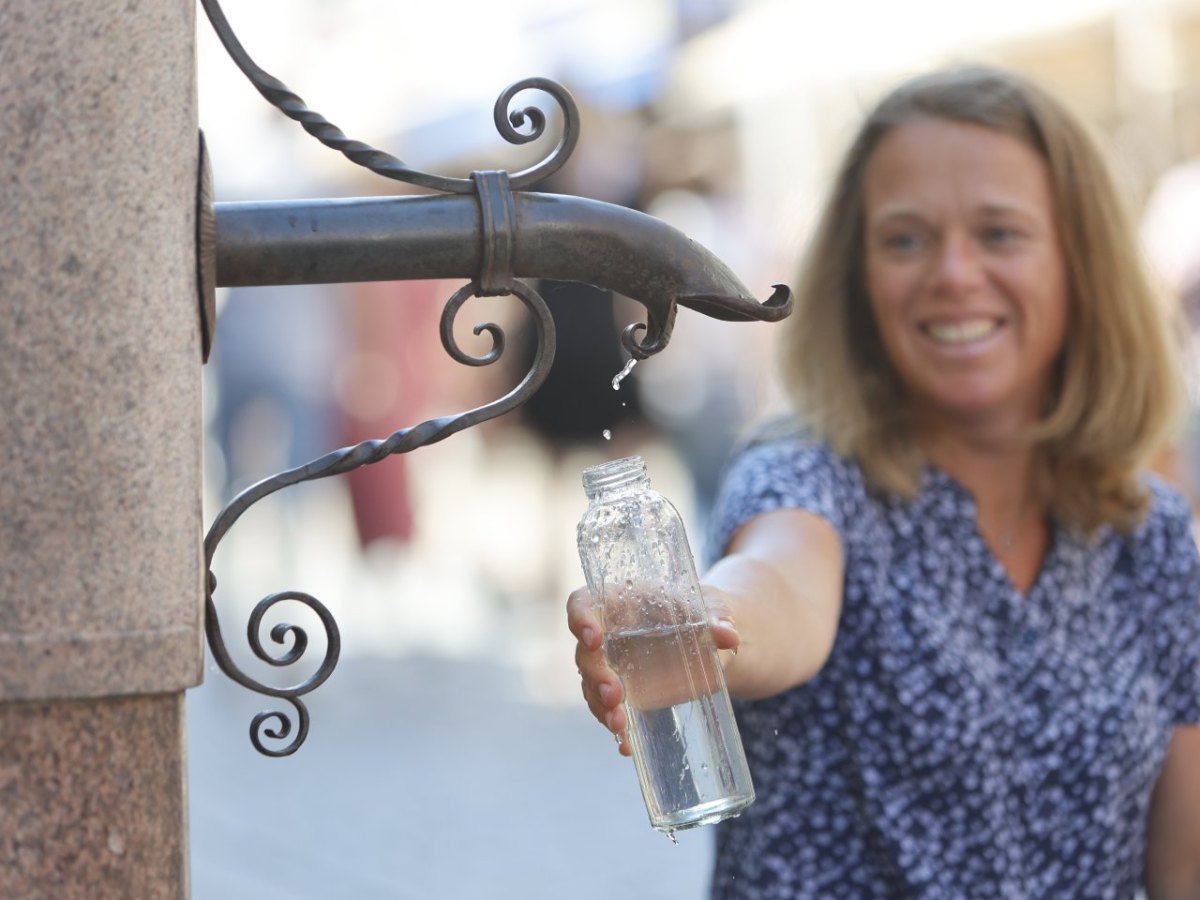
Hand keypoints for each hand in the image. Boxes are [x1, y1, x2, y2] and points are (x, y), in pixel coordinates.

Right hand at [566, 585, 740, 757]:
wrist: (712, 640)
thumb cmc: (704, 612)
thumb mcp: (714, 609)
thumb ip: (719, 618)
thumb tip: (728, 636)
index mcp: (620, 602)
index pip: (583, 603)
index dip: (581, 619)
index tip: (594, 638)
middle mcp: (608, 634)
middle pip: (585, 654)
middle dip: (595, 676)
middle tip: (615, 694)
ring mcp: (613, 666)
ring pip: (592, 687)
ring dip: (601, 707)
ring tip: (620, 725)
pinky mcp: (625, 694)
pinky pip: (611, 712)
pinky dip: (617, 730)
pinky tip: (627, 746)